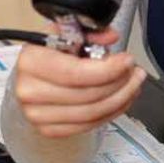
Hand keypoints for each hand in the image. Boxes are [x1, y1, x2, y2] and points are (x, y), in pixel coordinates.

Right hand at [14, 29, 145, 136]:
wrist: (29, 77)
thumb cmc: (47, 54)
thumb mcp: (65, 33)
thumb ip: (90, 32)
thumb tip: (110, 37)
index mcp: (31, 62)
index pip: (75, 72)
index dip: (107, 69)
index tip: (126, 61)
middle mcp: (31, 91)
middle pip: (88, 95)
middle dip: (120, 82)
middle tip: (134, 71)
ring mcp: (38, 115)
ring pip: (92, 113)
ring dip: (121, 98)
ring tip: (132, 84)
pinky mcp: (49, 130)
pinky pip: (88, 125)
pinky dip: (111, 112)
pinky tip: (121, 99)